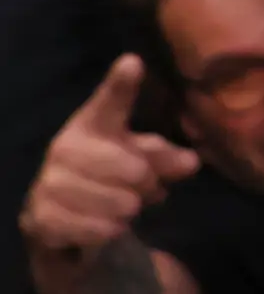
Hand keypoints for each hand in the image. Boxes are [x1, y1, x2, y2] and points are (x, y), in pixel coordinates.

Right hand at [18, 59, 195, 256]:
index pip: (110, 102)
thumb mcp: (140, 160)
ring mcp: (49, 181)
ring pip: (121, 203)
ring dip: (130, 210)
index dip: (121, 84)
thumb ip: (166, 157)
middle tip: (144, 188)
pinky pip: (100, 228)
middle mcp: (65, 147)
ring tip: (123, 206)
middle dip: (148, 185)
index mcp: (92, 125)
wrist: (58, 216)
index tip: (134, 63)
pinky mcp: (42, 215)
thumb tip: (191, 162)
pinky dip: (112, 230)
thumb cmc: (108, 175)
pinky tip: (106, 224)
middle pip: (135, 170)